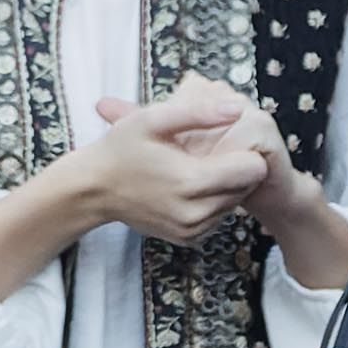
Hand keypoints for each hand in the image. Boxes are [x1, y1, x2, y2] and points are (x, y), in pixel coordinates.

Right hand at [67, 80, 289, 247]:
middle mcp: (196, 212)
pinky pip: (218, 217)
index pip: (253, 169)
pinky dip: (211, 201)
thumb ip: (198, 112)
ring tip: (197, 166)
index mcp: (191, 180)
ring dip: (225, 185)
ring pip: (235, 203)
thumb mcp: (152, 118)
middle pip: (248, 187)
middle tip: (210, 151)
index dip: (245, 149)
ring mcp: (192, 230)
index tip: (225, 140)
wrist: (93, 189)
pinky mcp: (188, 239)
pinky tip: (189, 185)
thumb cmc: (120, 149)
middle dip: (237, 167)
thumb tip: (237, 108)